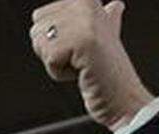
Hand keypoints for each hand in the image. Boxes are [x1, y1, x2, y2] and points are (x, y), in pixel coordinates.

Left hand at [29, 0, 153, 131]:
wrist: (123, 98)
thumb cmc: (110, 73)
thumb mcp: (107, 36)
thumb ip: (104, 18)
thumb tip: (114, 5)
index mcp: (87, 0)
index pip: (38, 17)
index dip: (52, 41)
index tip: (78, 49)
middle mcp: (86, 4)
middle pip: (35, 30)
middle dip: (51, 52)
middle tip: (80, 58)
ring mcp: (85, 21)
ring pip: (40, 44)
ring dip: (56, 63)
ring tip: (82, 65)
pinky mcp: (83, 40)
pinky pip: (50, 59)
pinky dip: (60, 74)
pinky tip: (82, 72)